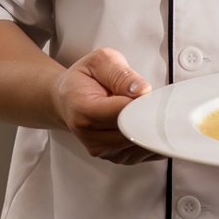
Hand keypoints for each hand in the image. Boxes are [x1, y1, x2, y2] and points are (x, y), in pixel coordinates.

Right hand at [52, 47, 160, 164]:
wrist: (69, 99)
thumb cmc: (84, 78)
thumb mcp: (100, 62)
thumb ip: (121, 74)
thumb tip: (143, 90)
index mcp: (83, 111)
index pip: (122, 114)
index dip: (141, 104)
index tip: (150, 95)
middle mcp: (90, 137)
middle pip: (133, 132)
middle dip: (148, 116)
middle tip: (150, 99)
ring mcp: (102, 150)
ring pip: (140, 144)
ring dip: (149, 127)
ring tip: (141, 107)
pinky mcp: (114, 157)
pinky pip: (142, 152)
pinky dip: (149, 137)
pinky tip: (142, 120)